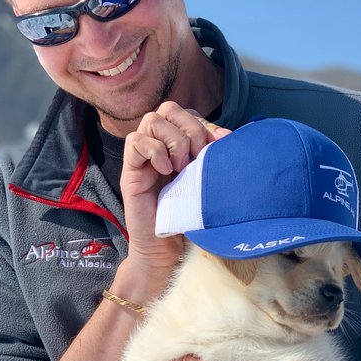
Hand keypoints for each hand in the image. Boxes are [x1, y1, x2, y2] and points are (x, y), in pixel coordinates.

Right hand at [116, 102, 230, 299]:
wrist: (168, 251)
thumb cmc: (190, 220)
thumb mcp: (208, 184)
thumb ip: (213, 160)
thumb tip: (229, 137)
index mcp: (179, 148)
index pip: (186, 114)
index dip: (204, 124)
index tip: (220, 146)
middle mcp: (160, 149)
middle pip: (168, 108)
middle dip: (189, 127)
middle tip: (197, 156)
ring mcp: (144, 159)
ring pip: (152, 120)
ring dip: (173, 140)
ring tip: (181, 167)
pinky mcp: (131, 172)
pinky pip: (135, 141)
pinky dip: (154, 150)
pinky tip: (165, 170)